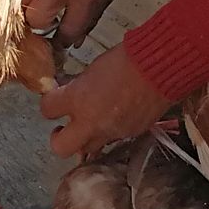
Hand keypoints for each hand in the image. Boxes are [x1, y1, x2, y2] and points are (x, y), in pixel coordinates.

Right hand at [23, 0, 121, 49]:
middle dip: (39, 25)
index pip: (69, 29)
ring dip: (27, 8)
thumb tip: (72, 42)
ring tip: (35, 4)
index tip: (57, 44)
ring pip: (21, 2)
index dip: (61, 42)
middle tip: (45, 20)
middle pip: (37, 19)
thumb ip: (90, 16)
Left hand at [40, 44, 169, 158]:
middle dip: (58, 139)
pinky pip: (112, 140)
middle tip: (63, 128)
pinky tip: (115, 117)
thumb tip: (71, 90)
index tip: (54, 99)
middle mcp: (91, 121)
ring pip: (89, 149)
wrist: (161, 67)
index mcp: (78, 99)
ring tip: (91, 122)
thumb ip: (78, 86)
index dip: (49, 104)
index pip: (47, 110)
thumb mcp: (93, 69)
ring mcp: (111, 132)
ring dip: (86, 138)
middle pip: (60, 147)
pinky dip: (109, 132)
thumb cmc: (127, 59)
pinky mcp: (130, 134)